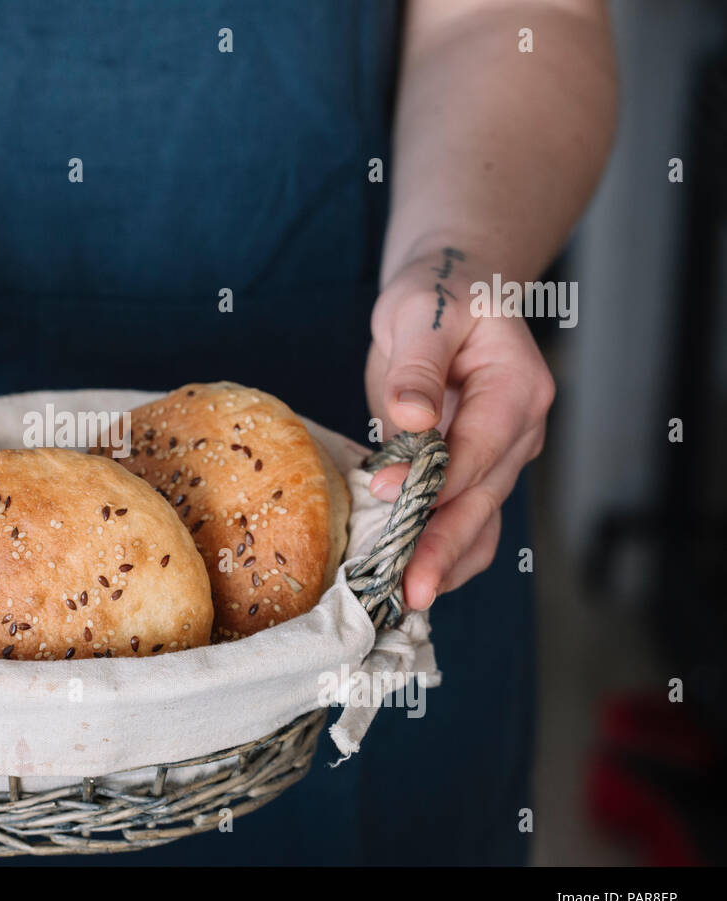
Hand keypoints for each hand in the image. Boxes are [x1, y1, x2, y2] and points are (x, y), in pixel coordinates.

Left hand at [364, 248, 554, 610]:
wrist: (448, 296)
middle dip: (445, 547)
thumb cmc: (437, 296)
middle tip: (411, 589)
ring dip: (445, 563)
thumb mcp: (421, 314)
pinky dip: (438, 552)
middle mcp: (518, 432)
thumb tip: (412, 417)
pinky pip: (462, 521)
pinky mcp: (469, 472)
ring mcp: (498, 457)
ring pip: (479, 522)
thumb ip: (417, 366)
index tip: (385, 495)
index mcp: (517, 390)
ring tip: (406, 601)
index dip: (435, 479)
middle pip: (483, 500)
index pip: (479, 448)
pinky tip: (406, 580)